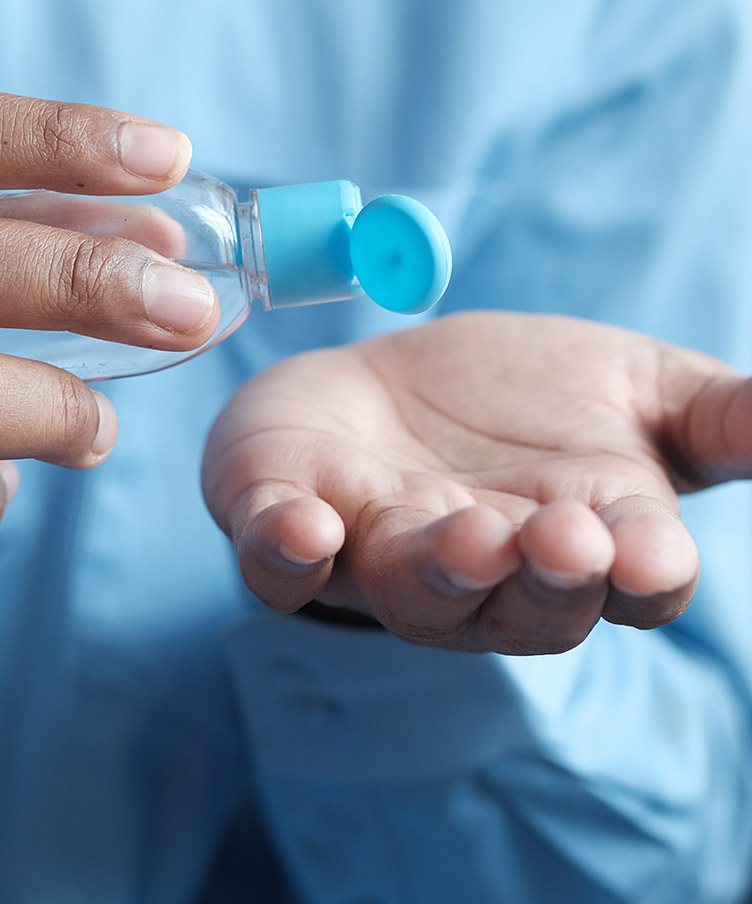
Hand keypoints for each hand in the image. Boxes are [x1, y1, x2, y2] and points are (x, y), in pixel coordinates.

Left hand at [201, 312, 750, 653]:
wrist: (387, 383)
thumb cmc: (517, 400)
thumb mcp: (631, 388)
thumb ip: (715, 415)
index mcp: (575, 540)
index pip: (623, 580)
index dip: (639, 571)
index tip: (648, 552)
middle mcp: (478, 568)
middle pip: (516, 604)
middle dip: (541, 580)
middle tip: (563, 539)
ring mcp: (377, 550)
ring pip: (408, 588)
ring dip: (439, 570)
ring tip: (471, 536)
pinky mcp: (286, 518)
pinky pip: (278, 558)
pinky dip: (288, 550)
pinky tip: (308, 526)